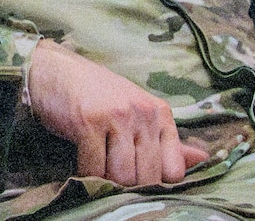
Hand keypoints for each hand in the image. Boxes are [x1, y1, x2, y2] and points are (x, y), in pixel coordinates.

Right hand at [25, 39, 208, 186]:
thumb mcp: (136, 112)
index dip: (154, 181)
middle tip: (111, 177)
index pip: (173, 170)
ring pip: (122, 176)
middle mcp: (143, 113)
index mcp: (160, 113)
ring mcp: (116, 116)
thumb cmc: (95, 94)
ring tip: (97, 170)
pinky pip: (94, 167)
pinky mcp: (88, 121)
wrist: (51, 70)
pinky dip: (86, 173)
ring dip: (106, 181)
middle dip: (128, 185)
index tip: (135, 176)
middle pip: (147, 177)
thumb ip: (166, 140)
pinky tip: (81, 163)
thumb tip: (203, 160)